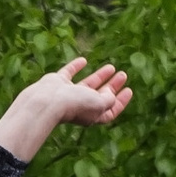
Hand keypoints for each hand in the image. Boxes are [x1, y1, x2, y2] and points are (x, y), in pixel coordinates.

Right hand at [0, 58, 131, 159]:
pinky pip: (68, 73)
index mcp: (92, 116)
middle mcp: (80, 106)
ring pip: (87, 84)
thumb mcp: (100, 104)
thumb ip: (108, 99)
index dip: (121, 101)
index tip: (128, 90)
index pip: (110, 110)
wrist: (47, 100)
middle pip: (100, 96)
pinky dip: (76, 67)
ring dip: (100, 76)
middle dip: (112, 86)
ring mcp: (67, 94)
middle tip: (123, 75)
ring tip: (112, 67)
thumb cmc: (75, 104)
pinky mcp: (57, 83)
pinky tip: (84, 60)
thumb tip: (110, 93)